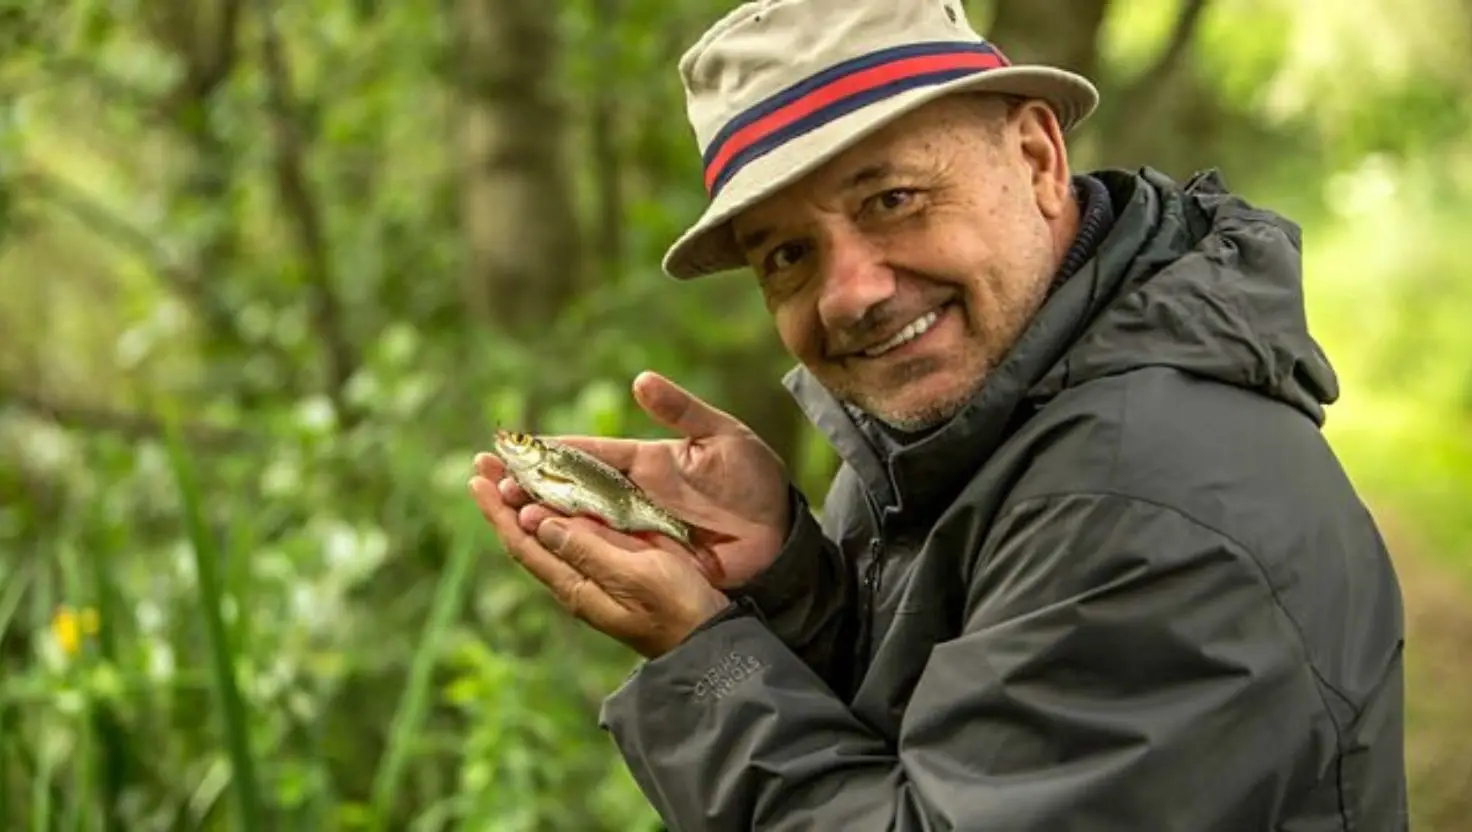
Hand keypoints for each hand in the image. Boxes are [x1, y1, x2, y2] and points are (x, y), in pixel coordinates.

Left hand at [468, 475, 730, 657]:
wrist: (709, 638)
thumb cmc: (676, 607)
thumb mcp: (634, 575)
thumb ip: (588, 549)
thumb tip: (537, 521)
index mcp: (575, 584)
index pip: (523, 542)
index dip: (498, 510)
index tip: (478, 476)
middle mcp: (577, 578)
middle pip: (529, 533)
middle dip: (505, 497)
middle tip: (486, 459)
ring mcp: (596, 573)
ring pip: (552, 530)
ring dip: (530, 497)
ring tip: (512, 467)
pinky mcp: (619, 564)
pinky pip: (580, 531)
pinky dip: (564, 506)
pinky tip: (563, 491)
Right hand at [473, 371, 791, 588]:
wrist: (782, 537)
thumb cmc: (756, 482)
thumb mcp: (723, 438)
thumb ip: (682, 411)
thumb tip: (640, 380)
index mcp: (645, 461)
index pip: (586, 451)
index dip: (549, 449)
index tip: (511, 444)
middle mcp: (632, 494)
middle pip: (569, 486)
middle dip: (527, 481)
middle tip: (484, 476)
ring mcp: (637, 526)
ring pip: (576, 519)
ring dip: (537, 512)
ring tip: (497, 505)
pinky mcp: (647, 555)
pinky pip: (600, 549)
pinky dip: (568, 543)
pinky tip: (538, 538)